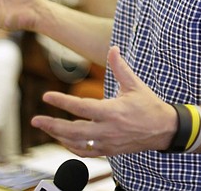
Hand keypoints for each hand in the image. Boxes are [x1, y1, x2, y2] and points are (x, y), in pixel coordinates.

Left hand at [30, 46, 176, 156]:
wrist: (164, 129)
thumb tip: (113, 48)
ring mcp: (108, 143)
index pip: (81, 107)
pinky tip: (63, 139)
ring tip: (45, 127)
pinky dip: (72, 147)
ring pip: (77, 144)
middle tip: (35, 119)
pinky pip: (86, 152)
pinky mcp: (109, 151)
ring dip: (58, 136)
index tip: (46, 96)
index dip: (62, 101)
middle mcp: (108, 130)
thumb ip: (120, 67)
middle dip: (52, 125)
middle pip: (73, 130)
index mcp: (113, 111)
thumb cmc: (149, 105)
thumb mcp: (135, 84)